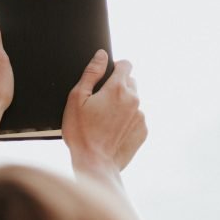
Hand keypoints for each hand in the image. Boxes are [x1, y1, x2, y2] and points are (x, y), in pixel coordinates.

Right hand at [62, 50, 146, 171]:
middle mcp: (134, 100)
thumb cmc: (81, 133)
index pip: (126, 64)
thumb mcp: (77, 99)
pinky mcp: (143, 131)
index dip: (114, 67)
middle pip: (130, 82)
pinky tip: (112, 131)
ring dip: (122, 104)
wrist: (95, 164)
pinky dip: (126, 120)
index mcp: (117, 89)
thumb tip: (101, 55)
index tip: (105, 77)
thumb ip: (91, 73)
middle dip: (117, 87)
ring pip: (133, 101)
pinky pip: (136, 118)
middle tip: (100, 103)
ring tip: (104, 120)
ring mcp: (141, 116)